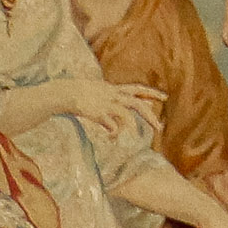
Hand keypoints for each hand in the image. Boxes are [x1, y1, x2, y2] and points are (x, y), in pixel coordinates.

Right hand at [1, 78, 159, 149]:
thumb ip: (106, 99)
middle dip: (150, 116)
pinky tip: (114, 138)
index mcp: (112, 89)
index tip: (164, 98)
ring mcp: (106, 104)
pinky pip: (111, 125)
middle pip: (137, 104)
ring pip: (127, 115)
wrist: (63, 92)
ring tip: (137, 138)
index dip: (151, 93)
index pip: (136, 89)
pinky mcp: (98, 113)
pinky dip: (115, 132)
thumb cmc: (75, 93)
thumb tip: (109, 109)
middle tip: (160, 128)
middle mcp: (112, 95)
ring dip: (134, 127)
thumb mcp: (95, 92)